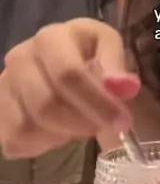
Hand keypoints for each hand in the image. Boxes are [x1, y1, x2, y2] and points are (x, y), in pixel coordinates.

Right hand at [0, 19, 139, 158]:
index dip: (97, 102)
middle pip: (46, 104)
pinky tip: (58, 131)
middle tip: (101, 125)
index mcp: (51, 38)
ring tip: (79, 124)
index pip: (68, 74)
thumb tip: (123, 86)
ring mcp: (3, 85)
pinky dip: (42, 145)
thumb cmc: (88, 54)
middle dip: (81, 123)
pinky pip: (15, 141)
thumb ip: (116, 65)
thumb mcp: (109, 48)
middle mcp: (20, 58)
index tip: (121, 121)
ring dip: (63, 134)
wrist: (61, 62)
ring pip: (29, 126)